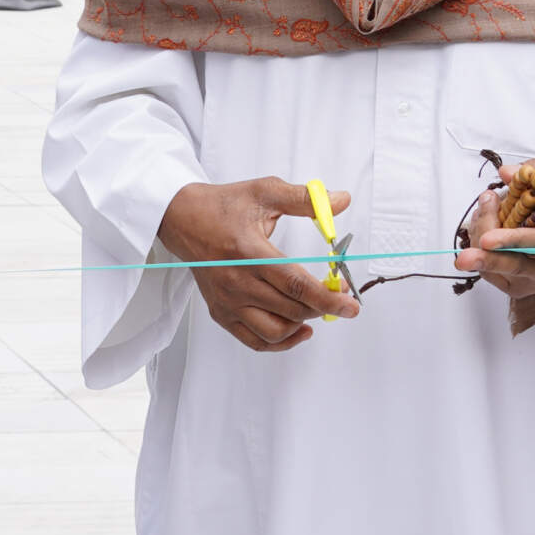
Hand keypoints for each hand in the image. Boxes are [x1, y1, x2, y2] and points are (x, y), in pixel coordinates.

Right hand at [157, 178, 359, 352]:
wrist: (183, 219)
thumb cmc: (224, 206)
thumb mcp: (264, 192)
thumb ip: (305, 199)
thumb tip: (340, 200)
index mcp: (249, 252)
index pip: (296, 284)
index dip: (328, 297)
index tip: (351, 304)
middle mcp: (236, 283)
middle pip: (291, 310)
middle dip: (323, 307)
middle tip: (340, 296)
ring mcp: (227, 303)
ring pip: (275, 332)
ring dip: (303, 325)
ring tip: (317, 309)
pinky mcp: (221, 314)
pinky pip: (255, 341)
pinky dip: (281, 342)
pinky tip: (298, 329)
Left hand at [453, 159, 534, 299]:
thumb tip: (506, 173)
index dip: (513, 240)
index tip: (488, 240)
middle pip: (517, 264)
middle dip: (487, 258)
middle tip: (464, 257)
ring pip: (499, 269)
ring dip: (479, 240)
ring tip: (480, 212)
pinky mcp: (518, 285)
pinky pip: (491, 273)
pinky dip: (479, 248)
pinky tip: (482, 227)